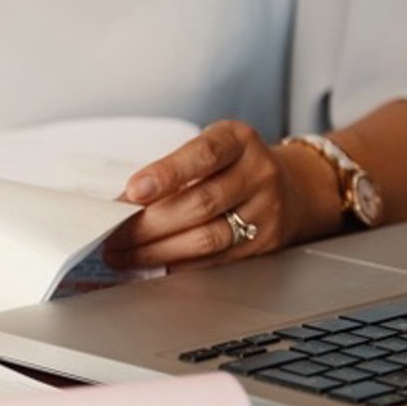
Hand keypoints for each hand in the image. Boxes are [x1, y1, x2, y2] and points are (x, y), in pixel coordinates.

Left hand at [102, 120, 331, 271]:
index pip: (203, 155)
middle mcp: (257, 173)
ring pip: (207, 238)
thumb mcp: (207, 151)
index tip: (133, 190)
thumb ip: (169, 172)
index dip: (167, 173)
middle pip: (200, 203)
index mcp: (238, 140)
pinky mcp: (264, 244)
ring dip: (157, 251)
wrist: (294, 187)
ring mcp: (265, 211)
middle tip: (112, 235)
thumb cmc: (233, 166)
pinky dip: (178, 265)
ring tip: (123, 255)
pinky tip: (152, 264)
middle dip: (148, 224)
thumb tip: (121, 205)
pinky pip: (215, 260)